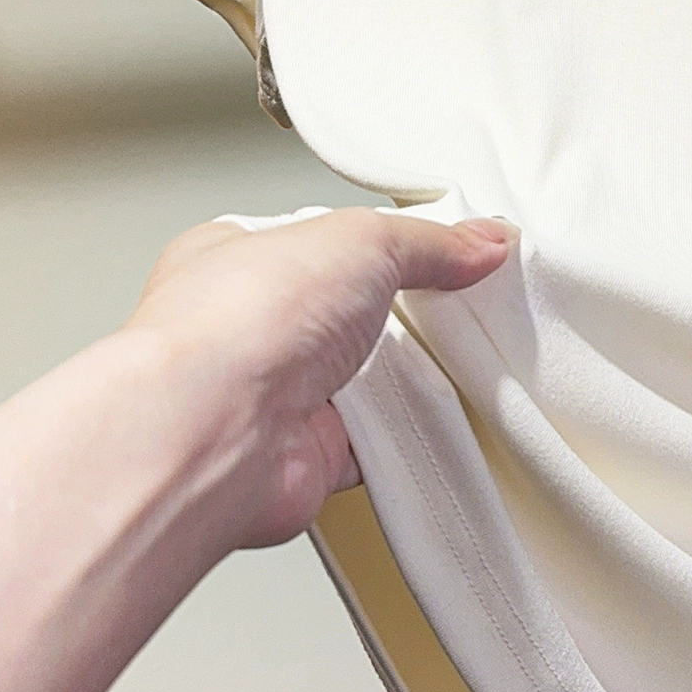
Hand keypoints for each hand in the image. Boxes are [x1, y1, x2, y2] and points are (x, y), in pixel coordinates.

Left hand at [120, 209, 513, 549]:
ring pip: (357, 381)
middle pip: (342, 313)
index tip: (440, 246)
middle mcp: (245, 327)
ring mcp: (270, 394)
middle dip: (393, 315)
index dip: (379, 240)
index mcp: (234, 255)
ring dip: (398, 379)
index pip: (319, 237)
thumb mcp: (359, 240)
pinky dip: (400, 439)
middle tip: (446, 304)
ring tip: (440, 360)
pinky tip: (422, 421)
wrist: (214, 432)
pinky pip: (368, 446)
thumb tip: (477, 241)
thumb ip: (426, 241)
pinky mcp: (298, 454)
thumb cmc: (237, 324)